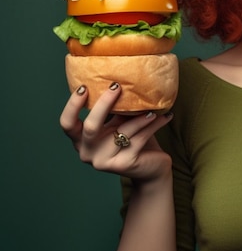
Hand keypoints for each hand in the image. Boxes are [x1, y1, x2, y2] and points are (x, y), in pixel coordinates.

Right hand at [59, 82, 173, 181]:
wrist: (151, 169)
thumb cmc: (133, 140)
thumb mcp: (119, 124)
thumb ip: (115, 110)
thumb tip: (121, 82)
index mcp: (81, 140)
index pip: (67, 124)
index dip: (72, 106)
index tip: (84, 86)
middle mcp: (87, 153)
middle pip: (90, 127)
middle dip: (104, 104)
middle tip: (117, 86)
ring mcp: (104, 161)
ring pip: (122, 130)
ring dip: (140, 116)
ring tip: (154, 107)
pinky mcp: (123, 164)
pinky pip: (139, 138)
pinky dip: (153, 125)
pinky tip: (166, 116)